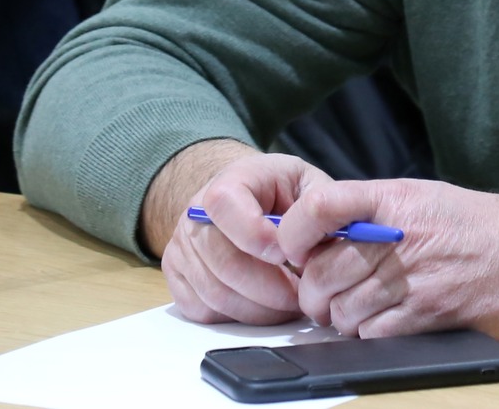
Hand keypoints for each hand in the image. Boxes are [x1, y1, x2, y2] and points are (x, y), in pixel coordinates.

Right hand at [157, 147, 339, 324]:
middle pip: (223, 262)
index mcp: (228, 180)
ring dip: (260, 308)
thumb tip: (320, 244)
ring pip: (216, 293)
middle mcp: (195, 214)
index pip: (225, 204)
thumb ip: (317, 207)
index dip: (257, 235)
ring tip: (290, 303)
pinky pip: (204, 311)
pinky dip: (239, 317)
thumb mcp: (307, 184)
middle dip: (270, 288)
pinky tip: (265, 306)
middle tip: (301, 295)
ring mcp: (182, 248)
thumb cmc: (279, 192)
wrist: (242, 196)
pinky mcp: (178, 278)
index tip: (289, 255)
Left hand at [276, 178, 498, 341]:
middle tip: (322, 293)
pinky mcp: (430, 316)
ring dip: (339, 317)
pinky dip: (367, 335)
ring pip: (341, 310)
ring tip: (357, 309)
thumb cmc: (485, 226)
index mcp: (396, 199)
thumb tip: (319, 233)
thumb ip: (375, 210)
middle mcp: (402, 236)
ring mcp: (416, 279)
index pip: (320, 205)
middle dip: (312, 290)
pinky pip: (372, 334)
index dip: (292, 230)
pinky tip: (383, 323)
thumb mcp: (427, 197)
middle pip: (322, 270)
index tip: (291, 247)